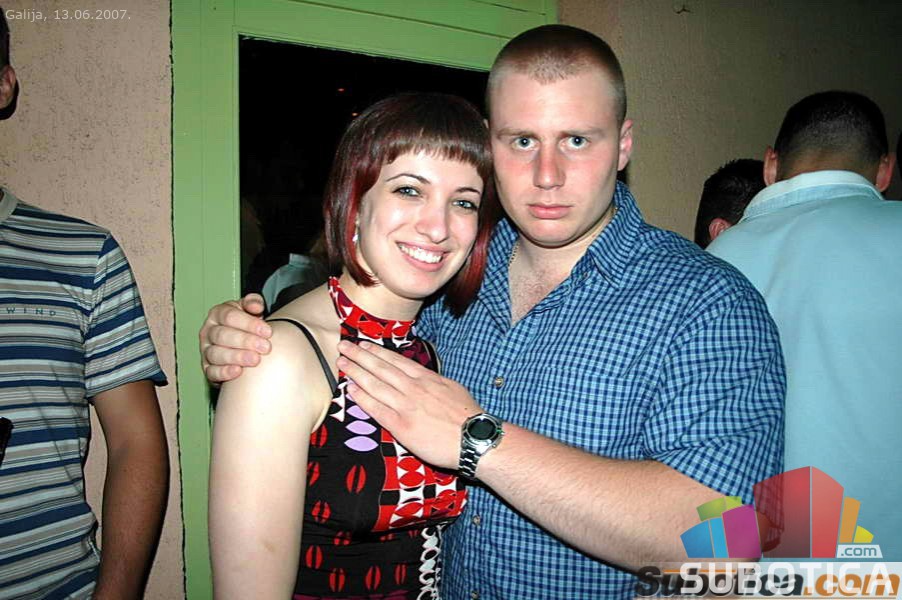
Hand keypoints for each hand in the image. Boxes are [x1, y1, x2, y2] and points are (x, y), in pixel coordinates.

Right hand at [199, 294, 270, 382]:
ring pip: (216, 354)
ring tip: (256, 360)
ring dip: (237, 357)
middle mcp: (208, 331)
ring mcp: (206, 350)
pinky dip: (224, 373)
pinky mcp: (208, 368)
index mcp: (217, 314)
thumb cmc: (246, 325)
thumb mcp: (250, 309)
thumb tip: (256, 306)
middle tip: (265, 347)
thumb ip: (254, 302)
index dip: (249, 323)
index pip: (229, 316)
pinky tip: (238, 372)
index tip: (267, 331)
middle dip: (245, 341)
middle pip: (222, 335)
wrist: (242, 343)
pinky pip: (212, 372)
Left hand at [337, 341, 481, 469]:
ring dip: (356, 372)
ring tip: (342, 363)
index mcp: (427, 378)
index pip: (396, 361)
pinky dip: (362, 398)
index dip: (377, 352)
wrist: (474, 439)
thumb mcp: (452, 388)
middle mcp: (414, 388)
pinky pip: (376, 409)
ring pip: (375, 385)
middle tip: (344, 346)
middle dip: (360, 356)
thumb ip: (433, 382)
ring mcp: (406, 406)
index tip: (364, 344)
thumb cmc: (467, 416)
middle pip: (381, 368)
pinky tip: (351, 390)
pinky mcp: (401, 426)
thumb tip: (421, 378)